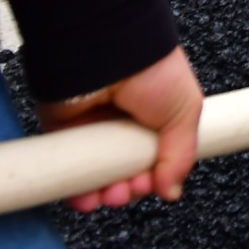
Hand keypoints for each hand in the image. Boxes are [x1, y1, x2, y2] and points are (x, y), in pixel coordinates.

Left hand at [40, 45, 202, 210]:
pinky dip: (74, 187)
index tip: (154, 182)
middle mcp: (122, 126)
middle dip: (128, 190)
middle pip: (123, 173)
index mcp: (154, 119)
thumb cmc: (153, 69)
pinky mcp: (63, 132)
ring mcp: (92, 130)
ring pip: (95, 176)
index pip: (152, 161)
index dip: (153, 178)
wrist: (112, 52)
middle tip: (130, 188)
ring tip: (110, 194)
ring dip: (102, 193)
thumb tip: (170, 191)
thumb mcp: (185, 111)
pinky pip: (66, 168)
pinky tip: (86, 196)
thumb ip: (180, 156)